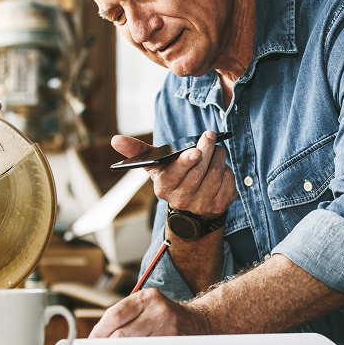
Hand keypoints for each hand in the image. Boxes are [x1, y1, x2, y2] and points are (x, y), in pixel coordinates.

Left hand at [89, 288, 209, 336]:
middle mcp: (158, 311)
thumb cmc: (164, 315)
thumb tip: (97, 336)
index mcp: (147, 297)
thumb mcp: (146, 305)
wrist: (198, 321)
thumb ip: (124, 315)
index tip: (91, 342)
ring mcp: (167, 330)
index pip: (115, 315)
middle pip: (121, 334)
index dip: (98, 331)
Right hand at [112, 131, 236, 219]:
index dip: (186, 162)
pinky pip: (229, 181)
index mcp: (164, 187)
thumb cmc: (172, 177)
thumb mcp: (155, 165)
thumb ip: (136, 151)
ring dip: (218, 156)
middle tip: (209, 135)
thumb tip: (115, 139)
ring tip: (215, 149)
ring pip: (216, 173)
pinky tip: (220, 168)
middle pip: (200, 170)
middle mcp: (182, 199)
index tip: (195, 151)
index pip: (176, 174)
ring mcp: (202, 204)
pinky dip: (227, 169)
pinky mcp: (220, 205)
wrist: (191, 209)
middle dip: (207, 149)